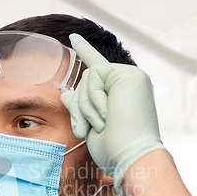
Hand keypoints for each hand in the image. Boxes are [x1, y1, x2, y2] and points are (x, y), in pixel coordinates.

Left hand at [61, 34, 166, 195]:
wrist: (130, 157)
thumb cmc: (114, 149)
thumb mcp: (90, 125)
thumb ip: (81, 105)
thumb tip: (66, 93)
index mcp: (120, 94)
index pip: (98, 69)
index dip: (85, 51)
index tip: (73, 38)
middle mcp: (127, 82)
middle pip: (85, 80)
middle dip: (78, 106)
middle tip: (83, 129)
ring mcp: (130, 76)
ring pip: (87, 78)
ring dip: (85, 106)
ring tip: (100, 125)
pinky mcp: (129, 74)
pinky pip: (95, 75)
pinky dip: (93, 98)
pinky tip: (107, 114)